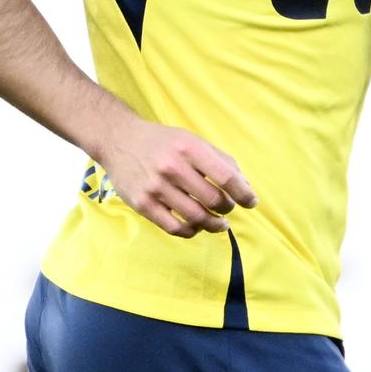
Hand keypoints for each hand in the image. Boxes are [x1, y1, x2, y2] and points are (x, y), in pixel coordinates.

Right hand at [91, 119, 257, 238]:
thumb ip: (220, 160)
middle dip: (228, 208)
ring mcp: (156, 187)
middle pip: (214, 200)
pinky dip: (191, 231)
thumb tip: (244, 186)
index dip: (244, 193)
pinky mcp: (142, 204)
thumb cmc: (162, 142)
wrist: (119, 140)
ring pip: (196, 217)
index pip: (226, 177)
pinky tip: (196, 226)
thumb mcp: (193, 140)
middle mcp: (173, 167)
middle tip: (228, 209)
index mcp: (189, 148)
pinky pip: (174, 228)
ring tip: (219, 223)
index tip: (251, 202)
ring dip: (214, 224)